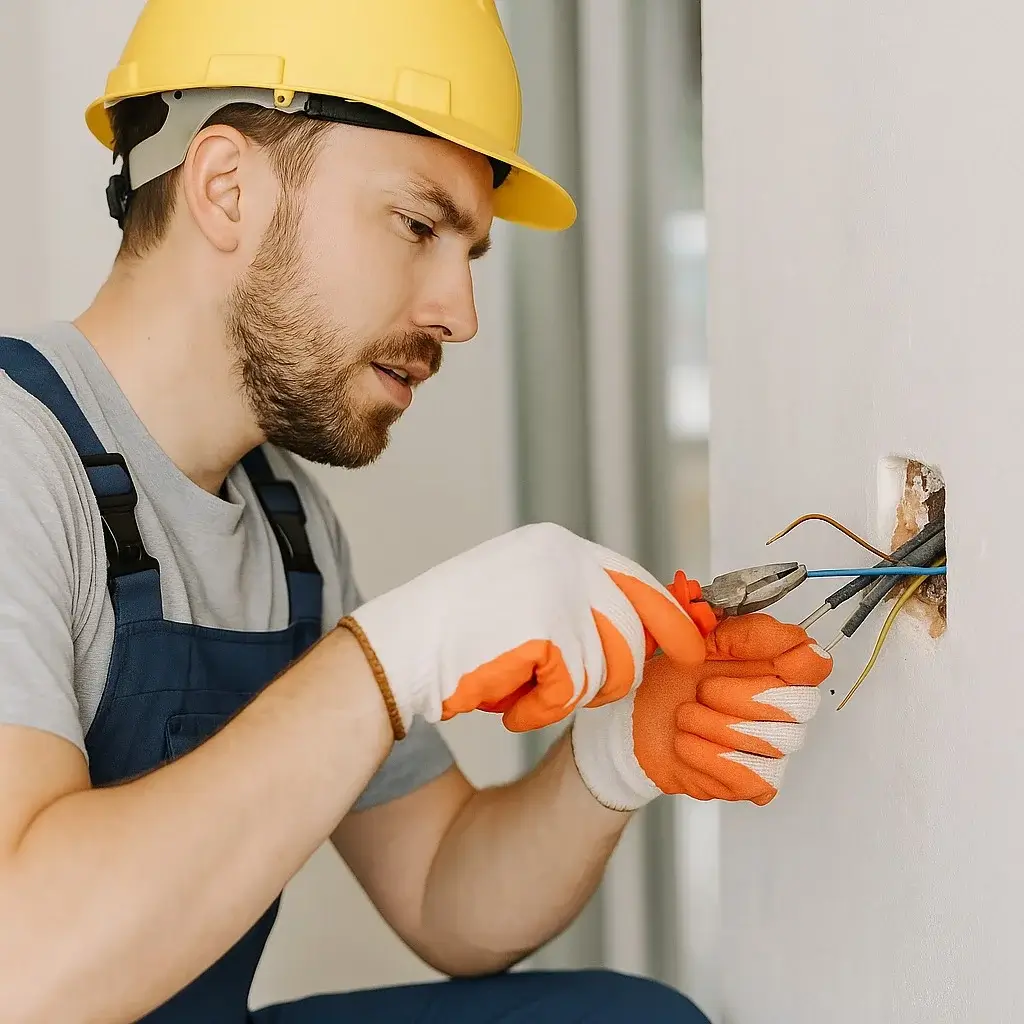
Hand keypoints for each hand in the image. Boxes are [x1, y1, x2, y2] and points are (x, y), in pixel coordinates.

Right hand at [339, 523, 705, 738]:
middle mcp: (564, 557)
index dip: (668, 619)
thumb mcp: (521, 597)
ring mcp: (557, 590)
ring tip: (520, 689)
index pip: (636, 580)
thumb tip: (640, 628)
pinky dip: (540, 712)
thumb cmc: (453, 635)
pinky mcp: (548, 629)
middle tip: (574, 692)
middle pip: (632, 633)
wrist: (398, 651)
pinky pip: (572, 694)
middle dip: (611, 676)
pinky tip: (506, 702)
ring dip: (567, 696)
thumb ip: (574, 601)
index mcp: (558, 545)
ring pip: (609, 668)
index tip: (693, 648)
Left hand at [571, 614, 832, 809]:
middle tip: (700, 689)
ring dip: (707, 723)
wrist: (640, 723)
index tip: (731, 647)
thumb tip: (724, 615)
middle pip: (792, 703)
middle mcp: (787, 708)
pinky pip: (743, 771)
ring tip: (686, 715)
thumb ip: (712, 620)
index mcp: (778, 666)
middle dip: (731, 694)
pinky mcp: (757, 783)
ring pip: (764, 740)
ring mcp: (776, 749)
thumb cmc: (674, 679)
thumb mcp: (689, 638)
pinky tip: (686, 742)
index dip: (776, 653)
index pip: (815, 661)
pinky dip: (702, 754)